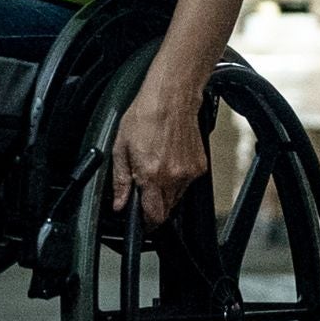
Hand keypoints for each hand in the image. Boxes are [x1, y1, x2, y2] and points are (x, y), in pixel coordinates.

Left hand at [110, 79, 207, 227]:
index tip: (141, 222)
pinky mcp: (200, 166)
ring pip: (177, 197)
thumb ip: (120, 180)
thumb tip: (119, 203)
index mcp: (152, 175)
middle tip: (144, 190)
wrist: (172, 97)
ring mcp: (189, 172)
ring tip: (156, 168)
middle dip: (154, 206)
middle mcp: (173, 177)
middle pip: (166, 209)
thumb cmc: (145, 116)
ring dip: (165, 192)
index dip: (146, 223)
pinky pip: (187, 183)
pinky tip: (168, 161)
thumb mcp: (120, 148)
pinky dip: (177, 179)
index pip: (154, 216)